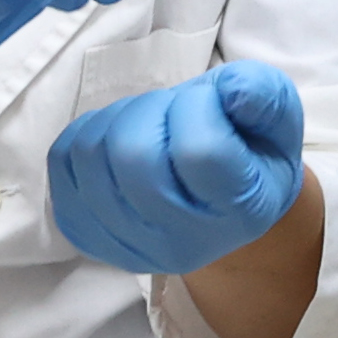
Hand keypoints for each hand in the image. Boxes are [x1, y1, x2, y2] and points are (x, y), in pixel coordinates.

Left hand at [51, 59, 307, 275]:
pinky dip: (84, 136)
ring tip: (149, 124)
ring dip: (117, 119)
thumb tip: (231, 92)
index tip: (210, 102)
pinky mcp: (87, 235)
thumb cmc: (249, 153)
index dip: (198, 108)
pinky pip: (62, 166)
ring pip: (91, 157)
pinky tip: (118, 141)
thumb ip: (262, 95)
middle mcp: (183, 242)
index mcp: (241, 210)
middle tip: (172, 109)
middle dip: (149, 110)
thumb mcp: (276, 118)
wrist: (218, 206)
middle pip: (134, 158)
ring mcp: (128, 245)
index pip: (201, 151)